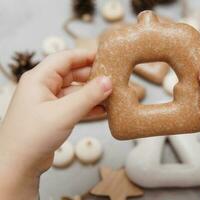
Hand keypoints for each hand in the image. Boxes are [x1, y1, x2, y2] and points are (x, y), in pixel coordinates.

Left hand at [0, 49, 111, 199]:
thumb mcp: (64, 113)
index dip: (86, 56)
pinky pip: (75, 105)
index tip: (105, 57)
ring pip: (75, 91)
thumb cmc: (31, 137)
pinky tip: (103, 111)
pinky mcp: (54, 116)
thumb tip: (108, 81)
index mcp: (39, 79)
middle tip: (113, 79)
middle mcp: (43, 87)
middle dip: (93, 77)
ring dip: (93, 94)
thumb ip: (88, 96)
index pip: (65, 58)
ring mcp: (49, 102)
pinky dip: (88, 107)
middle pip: (72, 74)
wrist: (18, 165)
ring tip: (112, 96)